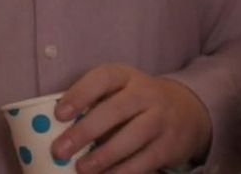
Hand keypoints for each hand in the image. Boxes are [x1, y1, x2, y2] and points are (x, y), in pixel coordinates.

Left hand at [50, 64, 211, 173]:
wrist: (187, 111)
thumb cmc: (136, 103)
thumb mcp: (120, 92)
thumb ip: (93, 104)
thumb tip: (52, 130)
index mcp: (126, 77)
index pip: (103, 78)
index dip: (80, 94)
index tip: (59, 113)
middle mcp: (146, 94)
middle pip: (116, 109)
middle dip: (85, 131)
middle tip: (60, 150)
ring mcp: (160, 119)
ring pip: (133, 137)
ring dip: (104, 156)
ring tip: (81, 169)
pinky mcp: (169, 145)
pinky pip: (144, 161)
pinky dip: (122, 172)